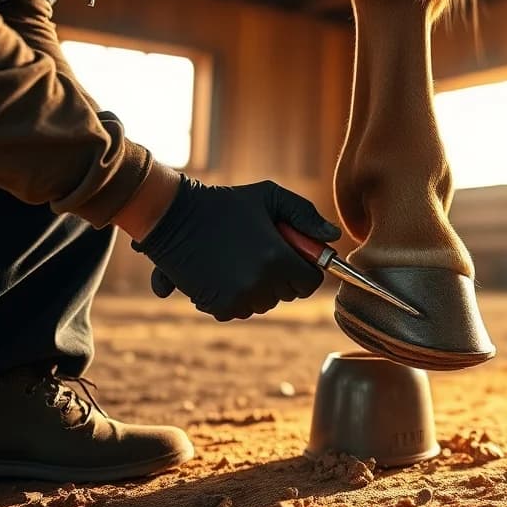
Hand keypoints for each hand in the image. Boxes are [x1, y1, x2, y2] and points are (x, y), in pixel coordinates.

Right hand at [131, 175, 341, 320]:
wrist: (173, 217)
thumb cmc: (225, 203)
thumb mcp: (270, 197)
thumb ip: (305, 215)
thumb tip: (332, 237)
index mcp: (278, 258)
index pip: (310, 282)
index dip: (303, 269)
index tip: (289, 256)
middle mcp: (260, 283)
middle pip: (287, 295)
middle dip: (280, 277)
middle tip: (259, 251)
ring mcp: (238, 298)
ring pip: (263, 304)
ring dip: (257, 288)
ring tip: (239, 259)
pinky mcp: (217, 307)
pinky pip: (239, 310)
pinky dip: (235, 296)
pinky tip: (223, 272)